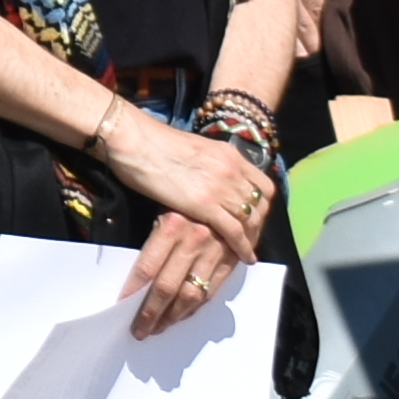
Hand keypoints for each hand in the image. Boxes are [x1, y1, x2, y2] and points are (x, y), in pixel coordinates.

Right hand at [92, 94, 271, 260]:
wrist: (134, 140)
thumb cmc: (152, 143)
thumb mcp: (194, 151)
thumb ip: (208, 166)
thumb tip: (207, 181)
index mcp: (230, 154)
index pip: (264, 186)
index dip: (262, 205)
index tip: (253, 217)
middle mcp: (232, 170)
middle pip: (260, 205)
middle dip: (258, 224)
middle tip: (250, 237)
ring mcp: (221, 187)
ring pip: (251, 220)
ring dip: (252, 237)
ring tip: (246, 250)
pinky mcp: (206, 205)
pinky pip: (235, 231)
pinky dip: (243, 247)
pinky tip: (244, 258)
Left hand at [127, 208, 246, 338]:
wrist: (229, 188)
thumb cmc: (185, 199)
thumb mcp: (163, 207)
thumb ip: (153, 240)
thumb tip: (135, 277)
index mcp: (171, 224)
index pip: (146, 267)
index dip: (133, 290)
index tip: (121, 307)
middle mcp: (193, 239)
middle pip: (167, 286)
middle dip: (151, 313)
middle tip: (139, 330)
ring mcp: (214, 251)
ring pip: (190, 294)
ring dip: (173, 316)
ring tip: (158, 328)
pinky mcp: (231, 260)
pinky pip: (211, 292)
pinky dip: (195, 308)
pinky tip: (181, 316)